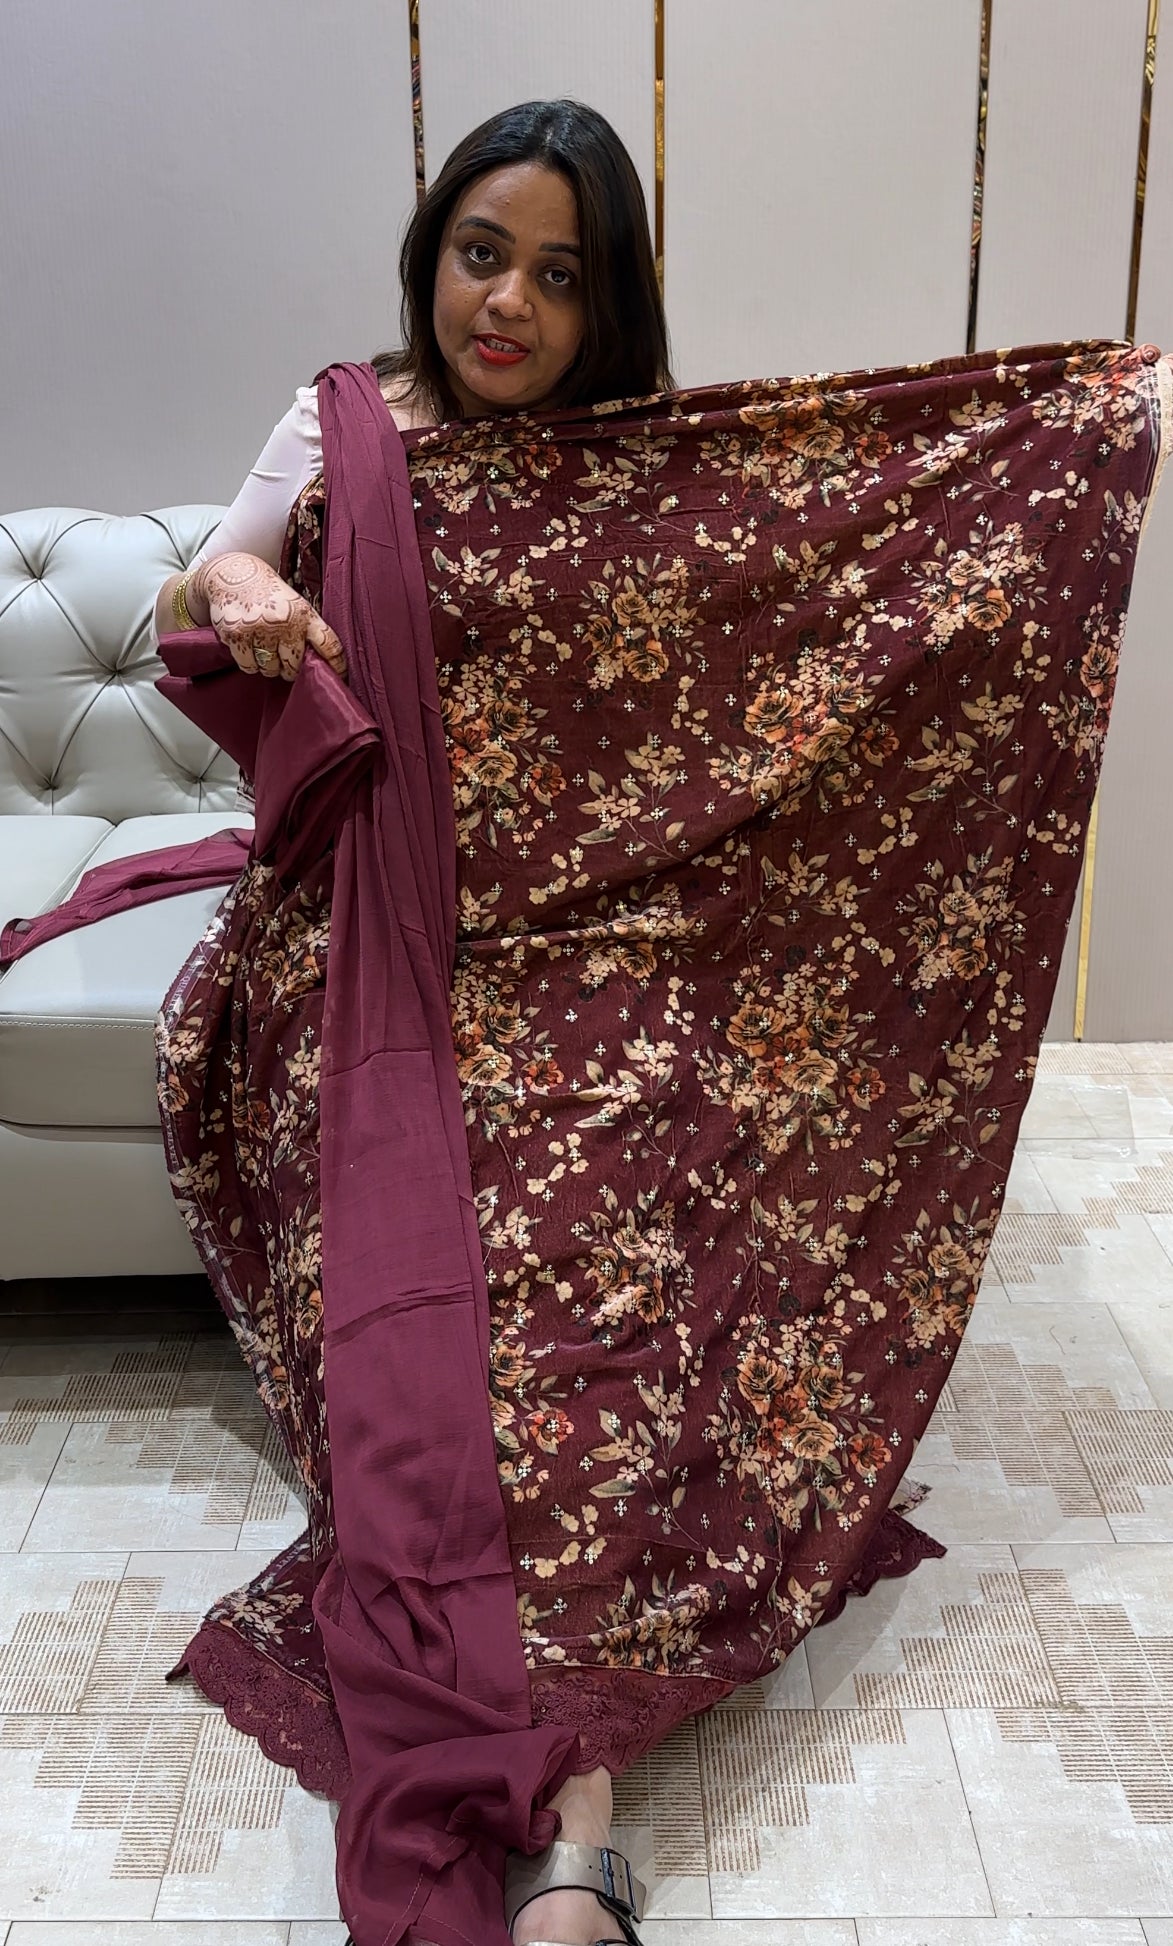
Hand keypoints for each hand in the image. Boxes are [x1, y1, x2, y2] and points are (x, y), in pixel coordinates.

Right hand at [193, 553, 346, 680]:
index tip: (340, 677)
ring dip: (268, 665)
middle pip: (294, 666)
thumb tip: (317, 664)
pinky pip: (249, 666)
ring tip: (263, 648)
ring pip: (270, 669)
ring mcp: (260, 628)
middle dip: (289, 667)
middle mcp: (285, 622)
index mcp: (304, 614)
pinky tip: (248, 646)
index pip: (329, 645)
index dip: (337, 665)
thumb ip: (306, 630)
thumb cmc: (268, 594)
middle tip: (283, 659)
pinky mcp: (237, 634)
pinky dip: (249, 663)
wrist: (232, 574)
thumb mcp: (294, 605)